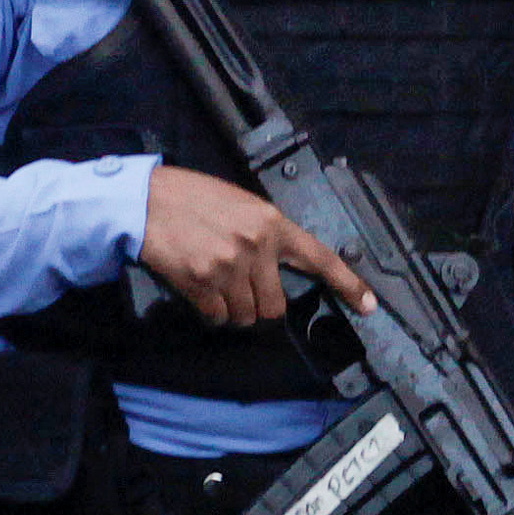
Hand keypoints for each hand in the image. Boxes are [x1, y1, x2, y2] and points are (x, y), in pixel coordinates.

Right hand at [138, 167, 369, 331]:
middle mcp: (256, 246)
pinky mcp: (203, 283)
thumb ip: (264, 233)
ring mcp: (229, 267)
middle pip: (275, 306)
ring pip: (246, 315)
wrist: (146, 201)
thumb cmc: (191, 198)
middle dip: (261, 308)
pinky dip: (212, 312)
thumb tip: (276, 266)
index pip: (320, 258)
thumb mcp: (240, 204)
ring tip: (217, 287)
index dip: (348, 284)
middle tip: (243, 294)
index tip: (367, 305)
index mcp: (271, 222)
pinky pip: (218, 316)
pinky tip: (201, 291)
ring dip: (234, 311)